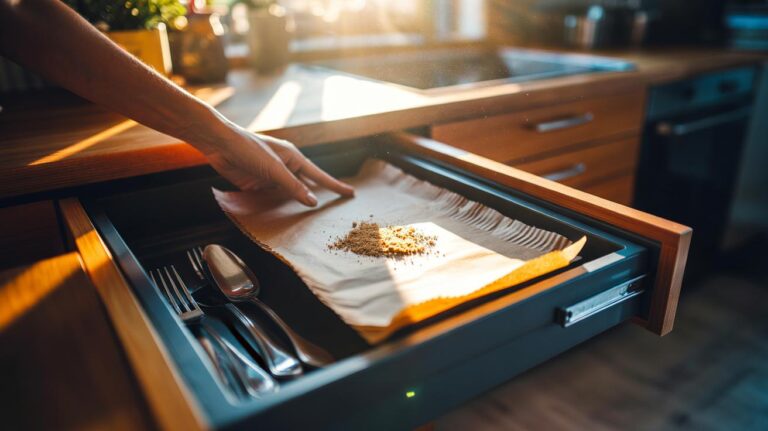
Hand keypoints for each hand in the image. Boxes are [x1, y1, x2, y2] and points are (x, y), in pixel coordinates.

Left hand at [202, 126, 353, 205]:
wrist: (219, 144)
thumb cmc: (249, 149)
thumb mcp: (274, 169)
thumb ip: (293, 186)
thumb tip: (313, 202)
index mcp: (294, 158)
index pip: (320, 176)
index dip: (335, 186)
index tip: (351, 194)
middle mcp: (285, 167)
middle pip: (306, 186)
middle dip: (318, 196)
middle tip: (335, 209)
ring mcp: (271, 176)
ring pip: (289, 194)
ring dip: (296, 204)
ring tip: (311, 219)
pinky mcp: (257, 184)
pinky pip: (273, 198)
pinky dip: (278, 206)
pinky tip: (284, 216)